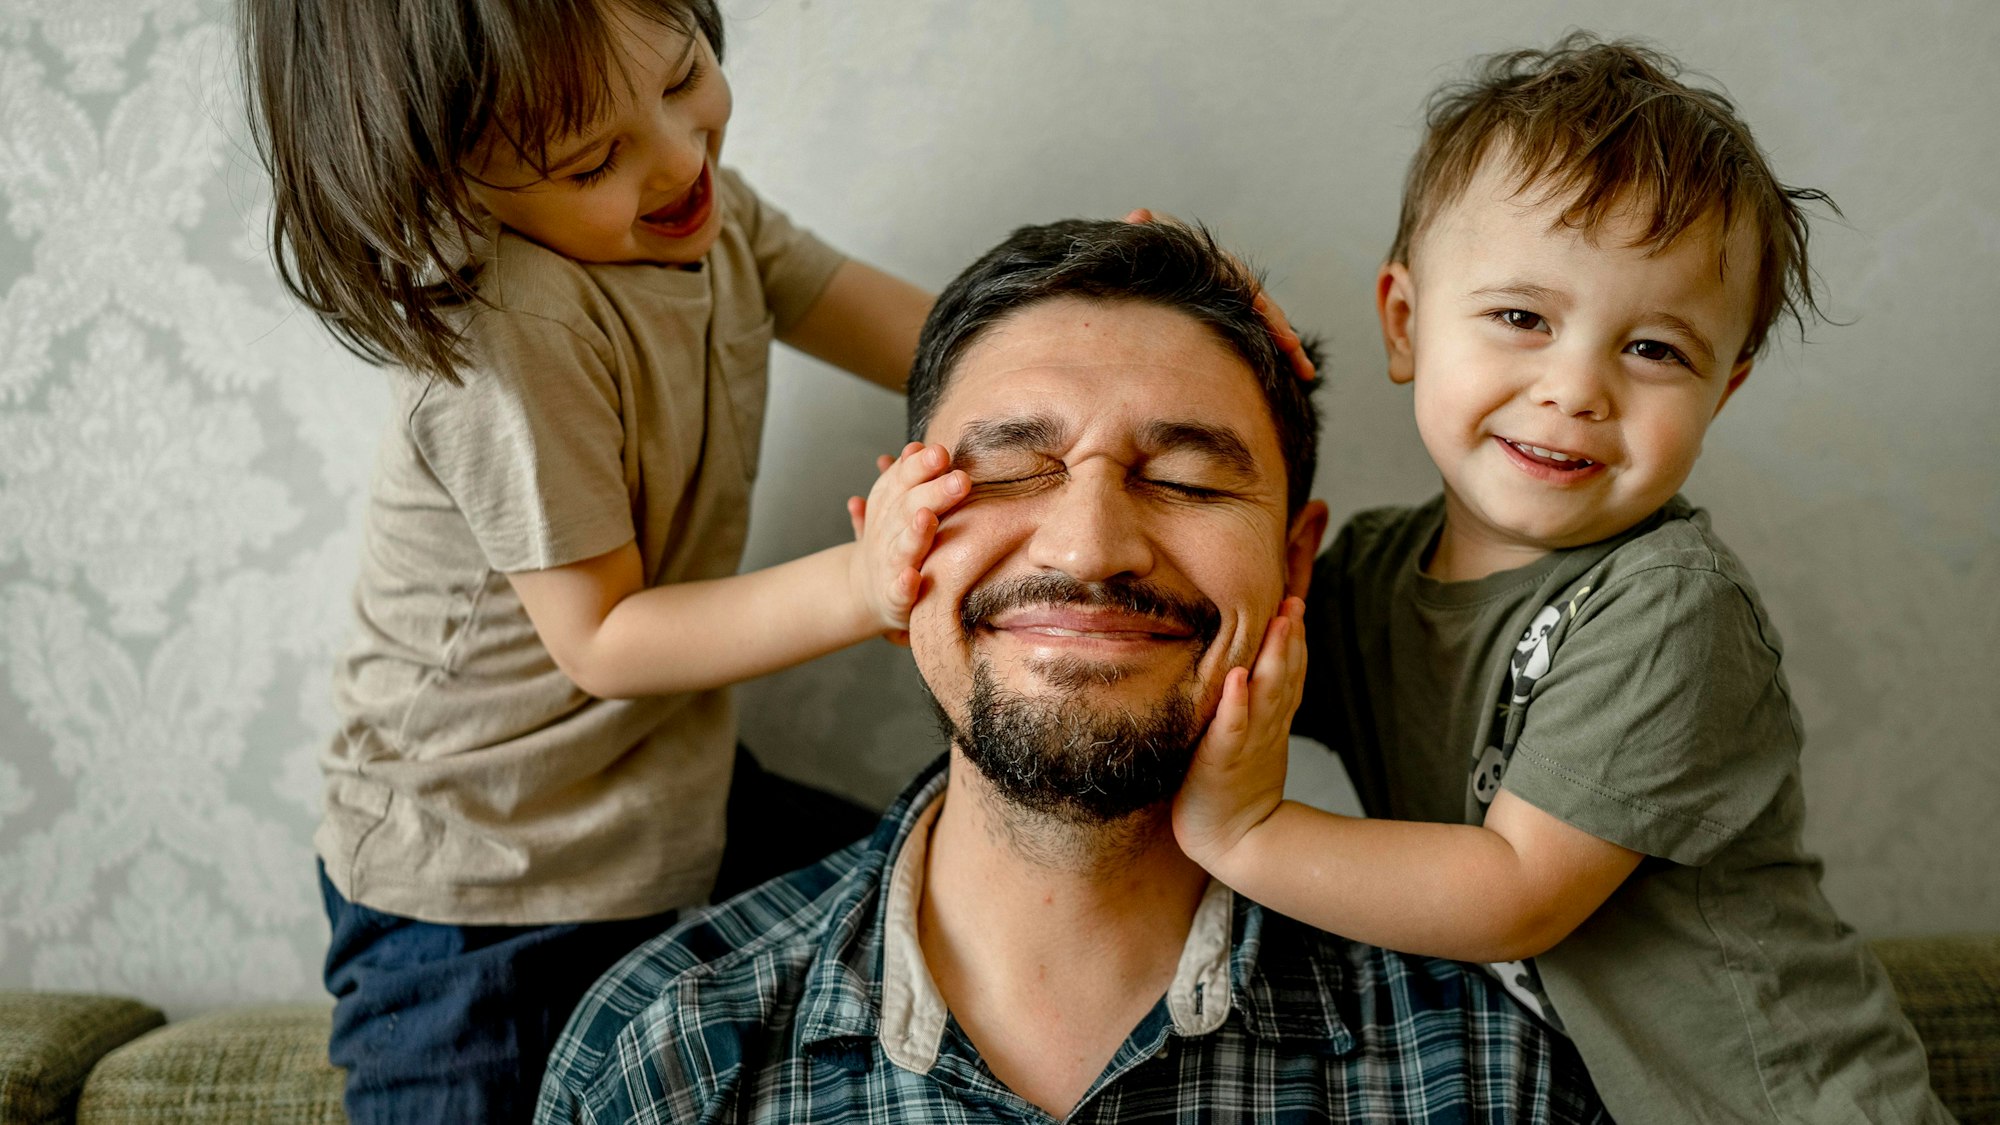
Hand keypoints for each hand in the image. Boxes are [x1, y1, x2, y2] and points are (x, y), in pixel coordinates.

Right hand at [845, 441, 967, 638]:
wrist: (865, 591)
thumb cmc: (892, 541)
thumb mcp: (894, 506)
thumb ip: (905, 478)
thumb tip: (915, 446)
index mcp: (888, 508)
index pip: (900, 481)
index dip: (918, 467)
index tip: (941, 451)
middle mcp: (886, 534)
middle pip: (907, 509)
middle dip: (932, 493)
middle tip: (960, 479)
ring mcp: (888, 565)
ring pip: (901, 548)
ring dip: (914, 533)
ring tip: (928, 518)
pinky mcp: (892, 598)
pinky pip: (898, 591)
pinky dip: (903, 584)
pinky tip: (912, 577)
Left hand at [1123, 208, 1315, 382]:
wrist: (1151, 262)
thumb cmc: (1145, 254)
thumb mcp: (1143, 242)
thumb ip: (1143, 232)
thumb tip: (1140, 215)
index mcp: (1208, 260)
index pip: (1234, 276)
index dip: (1247, 292)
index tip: (1260, 308)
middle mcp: (1230, 278)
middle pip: (1260, 301)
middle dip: (1277, 323)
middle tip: (1291, 345)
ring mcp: (1236, 300)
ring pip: (1268, 322)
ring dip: (1289, 346)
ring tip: (1305, 372)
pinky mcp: (1237, 319)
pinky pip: (1262, 337)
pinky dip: (1281, 355)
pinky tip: (1299, 377)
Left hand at [1173, 596, 1307, 867]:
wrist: (1233, 842)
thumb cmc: (1232, 788)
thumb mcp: (1251, 742)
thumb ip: (1256, 707)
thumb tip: (1251, 670)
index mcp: (1271, 721)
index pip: (1288, 673)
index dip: (1295, 639)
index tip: (1295, 600)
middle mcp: (1265, 727)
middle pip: (1284, 676)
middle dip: (1290, 638)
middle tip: (1294, 600)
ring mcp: (1247, 743)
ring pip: (1266, 694)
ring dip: (1273, 658)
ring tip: (1279, 623)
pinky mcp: (1222, 761)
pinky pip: (1231, 728)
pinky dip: (1236, 704)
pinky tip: (1237, 679)